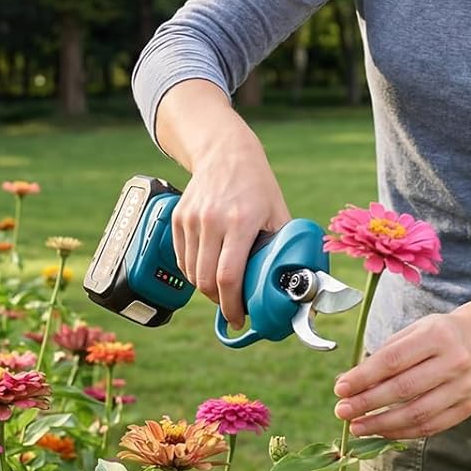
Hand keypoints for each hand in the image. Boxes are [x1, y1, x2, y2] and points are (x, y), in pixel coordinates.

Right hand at [171, 140, 291, 327]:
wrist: (225, 153)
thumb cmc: (257, 185)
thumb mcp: (278, 213)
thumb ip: (283, 246)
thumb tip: (293, 280)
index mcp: (240, 221)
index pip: (228, 276)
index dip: (233, 305)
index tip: (240, 318)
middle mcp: (211, 221)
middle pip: (206, 280)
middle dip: (220, 302)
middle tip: (233, 309)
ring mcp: (190, 220)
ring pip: (191, 273)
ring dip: (206, 289)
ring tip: (223, 290)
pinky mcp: (177, 219)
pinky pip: (182, 259)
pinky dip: (193, 272)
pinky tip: (208, 271)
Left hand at [333, 311, 470, 439]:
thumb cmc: (437, 335)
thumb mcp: (411, 332)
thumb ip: (381, 357)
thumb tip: (346, 383)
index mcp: (437, 335)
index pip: (393, 360)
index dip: (364, 377)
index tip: (340, 389)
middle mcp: (454, 361)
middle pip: (404, 389)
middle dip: (367, 403)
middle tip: (342, 411)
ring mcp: (463, 387)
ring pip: (417, 414)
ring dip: (381, 424)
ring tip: (357, 427)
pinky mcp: (467, 408)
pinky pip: (429, 427)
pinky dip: (401, 432)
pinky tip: (381, 431)